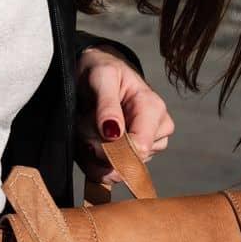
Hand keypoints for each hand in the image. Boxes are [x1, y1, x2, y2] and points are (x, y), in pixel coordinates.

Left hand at [74, 47, 173, 189]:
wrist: (98, 72)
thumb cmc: (102, 69)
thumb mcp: (101, 76)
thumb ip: (107, 105)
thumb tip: (114, 134)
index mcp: (154, 109)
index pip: (140, 148)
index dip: (111, 152)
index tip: (88, 142)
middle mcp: (158, 130)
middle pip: (126, 162)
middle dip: (96, 150)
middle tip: (83, 124)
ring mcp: (149, 145)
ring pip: (115, 170)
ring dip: (91, 154)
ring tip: (86, 126)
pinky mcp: (135, 156)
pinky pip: (109, 172)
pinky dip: (91, 160)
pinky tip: (87, 139)